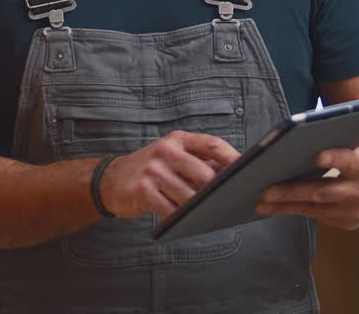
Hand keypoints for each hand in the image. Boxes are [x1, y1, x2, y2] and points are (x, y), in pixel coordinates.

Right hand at [99, 131, 239, 218]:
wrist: (110, 180)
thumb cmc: (150, 168)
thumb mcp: (172, 154)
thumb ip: (199, 160)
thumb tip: (234, 172)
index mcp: (177, 139)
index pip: (212, 144)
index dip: (233, 158)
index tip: (248, 171)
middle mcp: (165, 151)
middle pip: (205, 173)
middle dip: (217, 190)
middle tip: (228, 201)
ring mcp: (153, 171)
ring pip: (190, 196)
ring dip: (200, 208)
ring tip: (208, 213)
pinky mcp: (143, 191)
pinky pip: (171, 210)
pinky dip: (181, 218)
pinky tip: (186, 220)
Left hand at [254, 141, 358, 229]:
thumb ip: (343, 141)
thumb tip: (307, 132)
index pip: (353, 162)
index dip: (337, 159)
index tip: (318, 155)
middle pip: (324, 191)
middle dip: (293, 191)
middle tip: (266, 188)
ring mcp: (356, 211)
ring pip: (316, 209)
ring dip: (287, 206)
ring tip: (262, 202)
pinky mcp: (348, 223)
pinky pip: (318, 217)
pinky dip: (296, 211)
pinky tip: (275, 207)